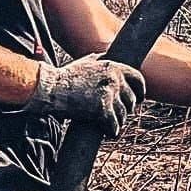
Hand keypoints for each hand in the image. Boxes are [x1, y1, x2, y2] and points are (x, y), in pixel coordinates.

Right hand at [24, 54, 145, 137]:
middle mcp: (114, 79)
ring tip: (107, 124)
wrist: (50, 89)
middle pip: (131, 100)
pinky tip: (107, 133)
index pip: (138, 79)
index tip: (139, 99)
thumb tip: (110, 57)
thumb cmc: (65, 77)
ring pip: (123, 115)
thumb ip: (101, 60)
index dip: (140, 91)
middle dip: (125, 109)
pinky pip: (114, 126)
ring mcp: (109, 95)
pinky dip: (112, 132)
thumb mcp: (86, 62)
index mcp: (113, 67)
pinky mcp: (102, 111)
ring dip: (117, 122)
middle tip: (115, 114)